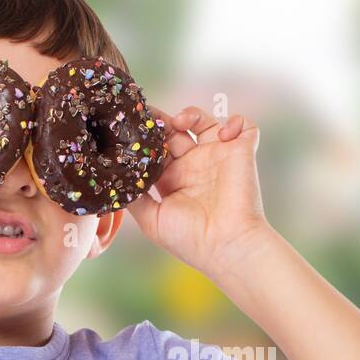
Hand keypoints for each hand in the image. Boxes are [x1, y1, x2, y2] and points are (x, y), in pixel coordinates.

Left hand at [128, 106, 270, 279]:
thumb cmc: (190, 240)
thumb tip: (114, 179)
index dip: (146, 135)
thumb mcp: (151, 220)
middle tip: (151, 116)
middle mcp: (195, 166)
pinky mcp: (241, 153)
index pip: (156, 148)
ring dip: (192, 113)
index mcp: (173, 179)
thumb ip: (134, 197)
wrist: (226, 245)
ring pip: (205, 121)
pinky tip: (222, 134)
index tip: (133, 126)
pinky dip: (236, 122)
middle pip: (176, 130)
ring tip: (182, 122)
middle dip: (162, 120)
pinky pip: (245, 127)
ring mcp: (218, 158)